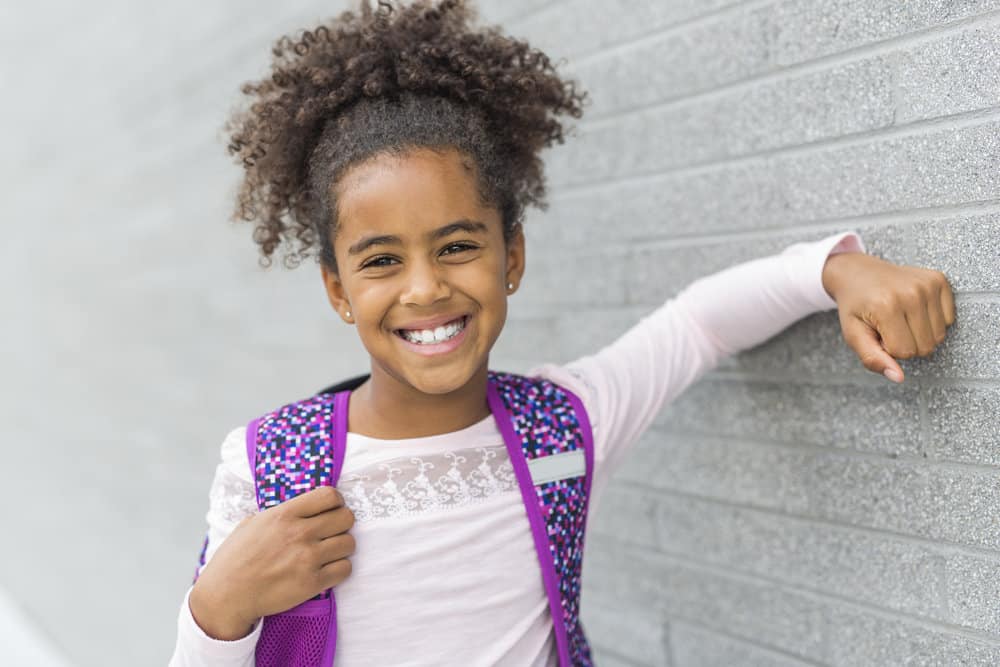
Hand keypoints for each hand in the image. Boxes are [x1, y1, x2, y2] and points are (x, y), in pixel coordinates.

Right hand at [189, 486, 355, 639]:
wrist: (226, 595)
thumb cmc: (235, 559)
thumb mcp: (252, 524)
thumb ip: (279, 514)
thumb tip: (300, 508)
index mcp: (284, 514)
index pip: (329, 496)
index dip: (335, 501)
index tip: (331, 509)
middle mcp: (299, 533)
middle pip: (346, 518)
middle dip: (342, 523)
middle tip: (332, 532)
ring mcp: (307, 558)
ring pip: (349, 543)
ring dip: (342, 547)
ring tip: (329, 552)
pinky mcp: (312, 583)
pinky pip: (345, 569)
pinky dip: (340, 569)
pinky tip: (327, 569)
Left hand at [821, 252, 955, 382]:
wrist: (858, 274)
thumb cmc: (855, 306)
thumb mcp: (854, 335)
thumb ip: (872, 359)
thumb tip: (899, 378)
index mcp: (886, 307)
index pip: (904, 352)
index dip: (889, 349)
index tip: (878, 333)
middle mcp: (911, 293)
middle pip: (925, 346)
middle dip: (906, 344)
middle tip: (889, 326)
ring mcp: (927, 285)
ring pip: (939, 336)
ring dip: (919, 333)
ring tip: (900, 318)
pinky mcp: (939, 280)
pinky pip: (949, 319)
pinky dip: (932, 320)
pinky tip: (913, 309)